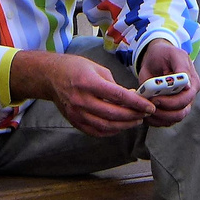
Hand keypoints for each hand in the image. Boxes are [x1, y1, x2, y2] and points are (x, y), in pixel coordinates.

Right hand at [11, 49, 154, 136]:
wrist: (50, 76)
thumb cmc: (74, 68)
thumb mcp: (96, 68)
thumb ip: (113, 84)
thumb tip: (130, 97)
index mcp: (89, 82)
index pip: (118, 96)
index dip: (137, 103)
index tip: (149, 106)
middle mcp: (82, 99)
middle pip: (114, 114)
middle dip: (133, 116)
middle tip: (144, 114)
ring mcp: (77, 113)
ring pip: (106, 126)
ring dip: (124, 125)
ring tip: (135, 120)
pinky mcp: (75, 121)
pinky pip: (96, 132)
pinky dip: (111, 131)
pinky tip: (119, 126)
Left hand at [136, 39, 198, 126]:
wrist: (155, 58)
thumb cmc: (165, 54)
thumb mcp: (173, 54)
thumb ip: (181, 68)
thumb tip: (187, 85)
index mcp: (192, 84)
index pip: (185, 99)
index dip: (170, 102)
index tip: (155, 98)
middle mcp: (188, 97)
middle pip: (180, 113)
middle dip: (162, 112)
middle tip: (147, 105)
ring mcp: (179, 105)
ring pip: (172, 120)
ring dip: (157, 117)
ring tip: (144, 109)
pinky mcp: (169, 110)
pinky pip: (164, 122)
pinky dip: (154, 120)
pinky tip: (144, 113)